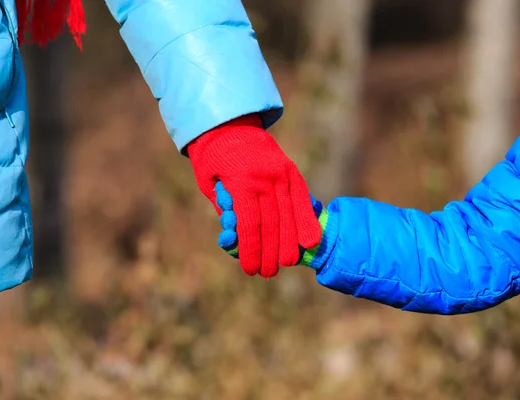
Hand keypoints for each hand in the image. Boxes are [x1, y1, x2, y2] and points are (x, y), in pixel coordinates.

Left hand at [187, 114, 320, 277]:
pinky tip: (310, 241)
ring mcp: (281, 173)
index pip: (249, 224)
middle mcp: (265, 178)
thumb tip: (239, 238)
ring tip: (288, 263)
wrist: (230, 123)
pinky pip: (301, 200)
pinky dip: (306, 221)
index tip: (251, 269)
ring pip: (289, 214)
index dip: (251, 249)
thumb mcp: (209, 183)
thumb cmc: (213, 158)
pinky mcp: (291, 171)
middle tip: (268, 273)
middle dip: (270, 252)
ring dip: (290, 242)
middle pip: (271, 223)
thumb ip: (226, 209)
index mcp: (241, 182)